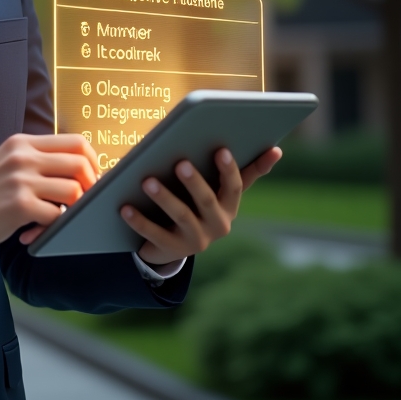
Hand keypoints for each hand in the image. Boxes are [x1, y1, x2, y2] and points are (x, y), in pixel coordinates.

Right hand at [0, 133, 98, 256]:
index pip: (75, 142)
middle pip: (80, 163)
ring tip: (58, 217)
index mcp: (21, 143)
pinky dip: (53, 226)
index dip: (92, 161)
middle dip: (91, 186)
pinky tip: (36, 230)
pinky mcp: (19, 205)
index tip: (91, 178)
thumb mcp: (7, 164)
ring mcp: (21, 180)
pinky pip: (57, 215)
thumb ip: (36, 160)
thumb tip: (78, 167)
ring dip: (73, 208)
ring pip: (73, 190)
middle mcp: (22, 156)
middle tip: (83, 202)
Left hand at [121, 146, 281, 265]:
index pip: (235, 187)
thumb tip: (277, 149)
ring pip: (180, 216)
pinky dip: (139, 220)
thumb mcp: (219, 189)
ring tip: (146, 180)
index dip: (229, 169)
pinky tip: (124, 207)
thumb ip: (245, 171)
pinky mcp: (172, 250)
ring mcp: (196, 240)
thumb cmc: (197, 203)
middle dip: (195, 182)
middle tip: (180, 163)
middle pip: (207, 200)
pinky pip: (154, 234)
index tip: (221, 149)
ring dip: (164, 197)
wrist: (173, 244)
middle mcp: (217, 225)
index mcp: (228, 205)